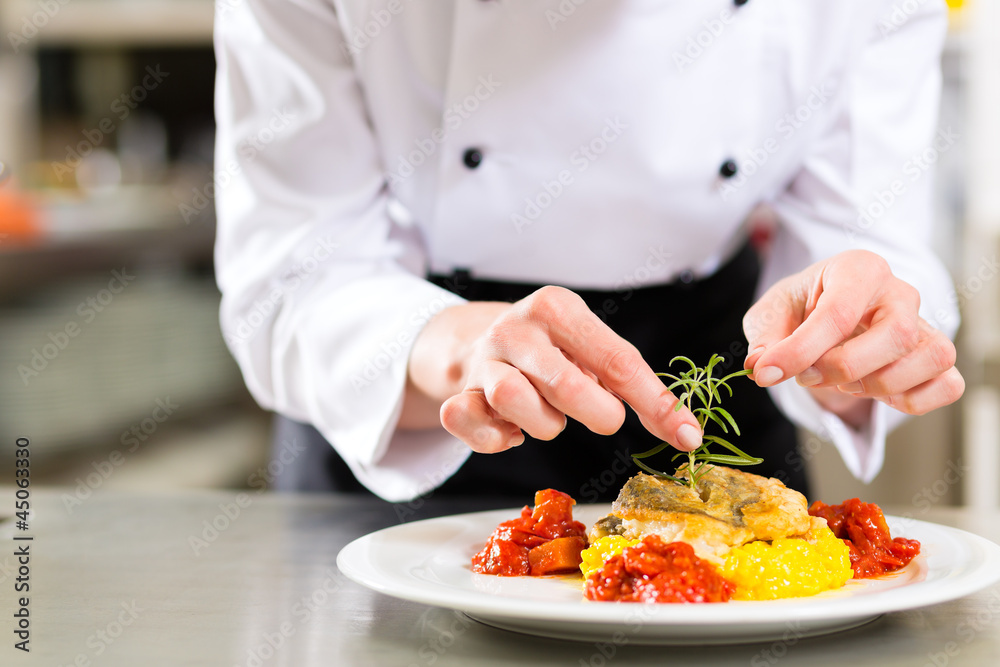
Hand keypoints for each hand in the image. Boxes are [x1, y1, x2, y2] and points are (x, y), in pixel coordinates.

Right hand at [404, 286, 702, 452]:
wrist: (479, 340)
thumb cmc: (553, 350)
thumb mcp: (594, 349)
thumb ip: (636, 384)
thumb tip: (687, 432)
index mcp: (557, 307)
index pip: (617, 360)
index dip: (655, 404)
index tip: (686, 436)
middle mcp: (515, 327)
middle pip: (566, 385)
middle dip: (596, 414)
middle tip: (602, 417)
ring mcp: (482, 360)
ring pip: (514, 401)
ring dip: (543, 425)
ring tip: (549, 415)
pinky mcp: (458, 391)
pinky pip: (468, 422)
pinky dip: (495, 439)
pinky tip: (511, 430)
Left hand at [742, 250, 963, 425]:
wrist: (825, 314)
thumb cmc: (801, 308)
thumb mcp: (771, 315)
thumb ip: (765, 340)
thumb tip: (760, 367)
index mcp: (858, 269)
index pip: (838, 313)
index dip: (801, 351)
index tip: (767, 374)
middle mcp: (900, 292)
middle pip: (897, 334)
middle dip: (845, 367)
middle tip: (808, 376)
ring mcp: (926, 324)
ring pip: (930, 358)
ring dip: (879, 385)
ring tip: (842, 382)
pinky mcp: (937, 358)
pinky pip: (948, 385)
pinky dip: (912, 400)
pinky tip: (875, 393)